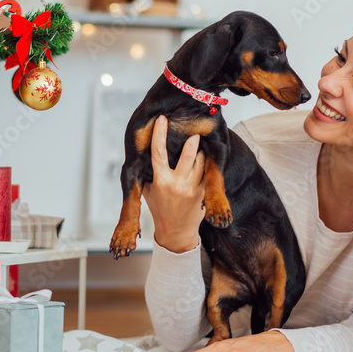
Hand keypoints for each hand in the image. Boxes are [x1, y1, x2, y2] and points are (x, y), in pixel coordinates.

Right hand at [142, 115, 205, 253]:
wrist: (176, 232)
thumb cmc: (160, 208)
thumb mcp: (148, 190)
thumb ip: (149, 172)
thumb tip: (145, 151)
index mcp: (160, 181)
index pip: (158, 153)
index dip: (159, 134)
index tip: (161, 119)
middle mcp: (176, 184)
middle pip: (187, 155)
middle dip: (192, 140)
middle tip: (193, 129)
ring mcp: (191, 189)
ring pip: (200, 162)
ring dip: (200, 150)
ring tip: (198, 142)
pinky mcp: (203, 194)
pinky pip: (207, 173)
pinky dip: (206, 163)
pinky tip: (206, 157)